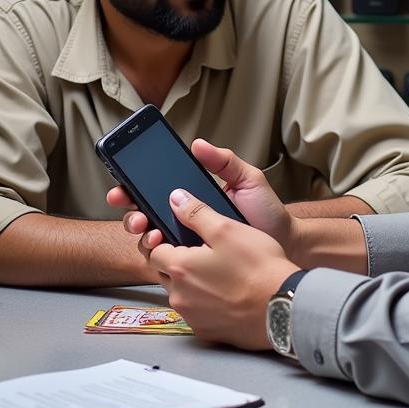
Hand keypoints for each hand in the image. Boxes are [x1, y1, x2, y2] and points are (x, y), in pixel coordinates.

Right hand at [107, 139, 296, 253]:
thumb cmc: (266, 212)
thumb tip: (198, 144)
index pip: (158, 190)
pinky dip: (157, 253)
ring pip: (150, 237)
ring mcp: (188, 242)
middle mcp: (186, 220)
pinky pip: (167, 260)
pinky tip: (160, 244)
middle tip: (131, 206)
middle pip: (145, 213)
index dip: (135, 186)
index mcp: (194, 197)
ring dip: (140, 230)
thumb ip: (224, 161)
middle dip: (130, 209)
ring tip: (147, 226)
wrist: (284, 244)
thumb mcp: (247, 179)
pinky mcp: (195, 263)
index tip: (124, 183)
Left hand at [149, 187, 297, 349]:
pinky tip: (228, 294)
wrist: (283, 306)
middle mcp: (179, 296)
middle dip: (179, 262)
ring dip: (193, 283)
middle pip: (166, 274)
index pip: (154, 251)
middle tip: (206, 253)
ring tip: (221, 273)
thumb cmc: (258, 267)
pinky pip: (198, 313)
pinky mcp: (207, 332)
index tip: (182, 237)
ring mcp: (193, 317)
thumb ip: (196, 213)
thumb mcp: (228, 229)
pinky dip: (207, 303)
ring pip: (182, 294)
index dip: (166, 240)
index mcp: (180, 268)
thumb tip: (175, 199)